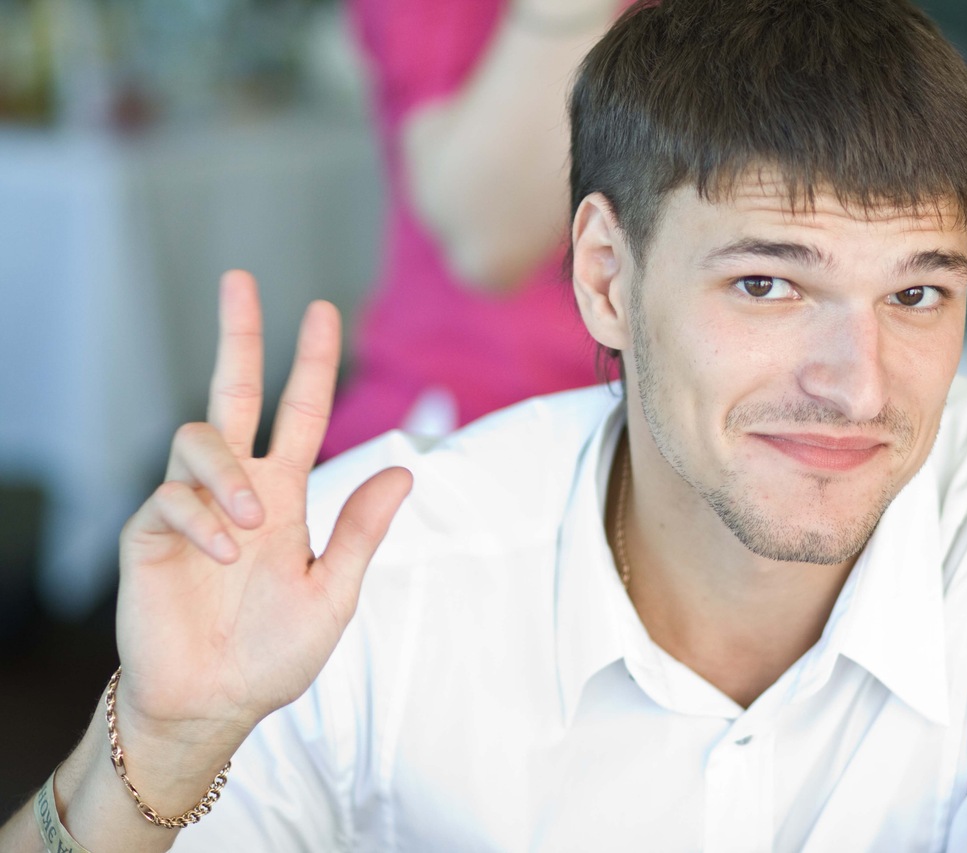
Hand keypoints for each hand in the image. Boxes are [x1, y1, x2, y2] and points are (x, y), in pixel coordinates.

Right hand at [114, 271, 411, 747]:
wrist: (213, 702)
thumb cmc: (272, 652)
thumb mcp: (333, 593)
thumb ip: (361, 532)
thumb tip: (404, 468)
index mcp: (283, 494)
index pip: (297, 412)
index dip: (310, 363)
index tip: (322, 311)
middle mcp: (237, 488)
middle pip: (233, 392)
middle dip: (238, 336)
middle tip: (241, 281)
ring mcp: (191, 507)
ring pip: (199, 439)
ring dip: (230, 472)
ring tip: (253, 522)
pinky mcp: (150, 533)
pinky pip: (171, 497)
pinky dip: (202, 518)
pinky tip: (223, 555)